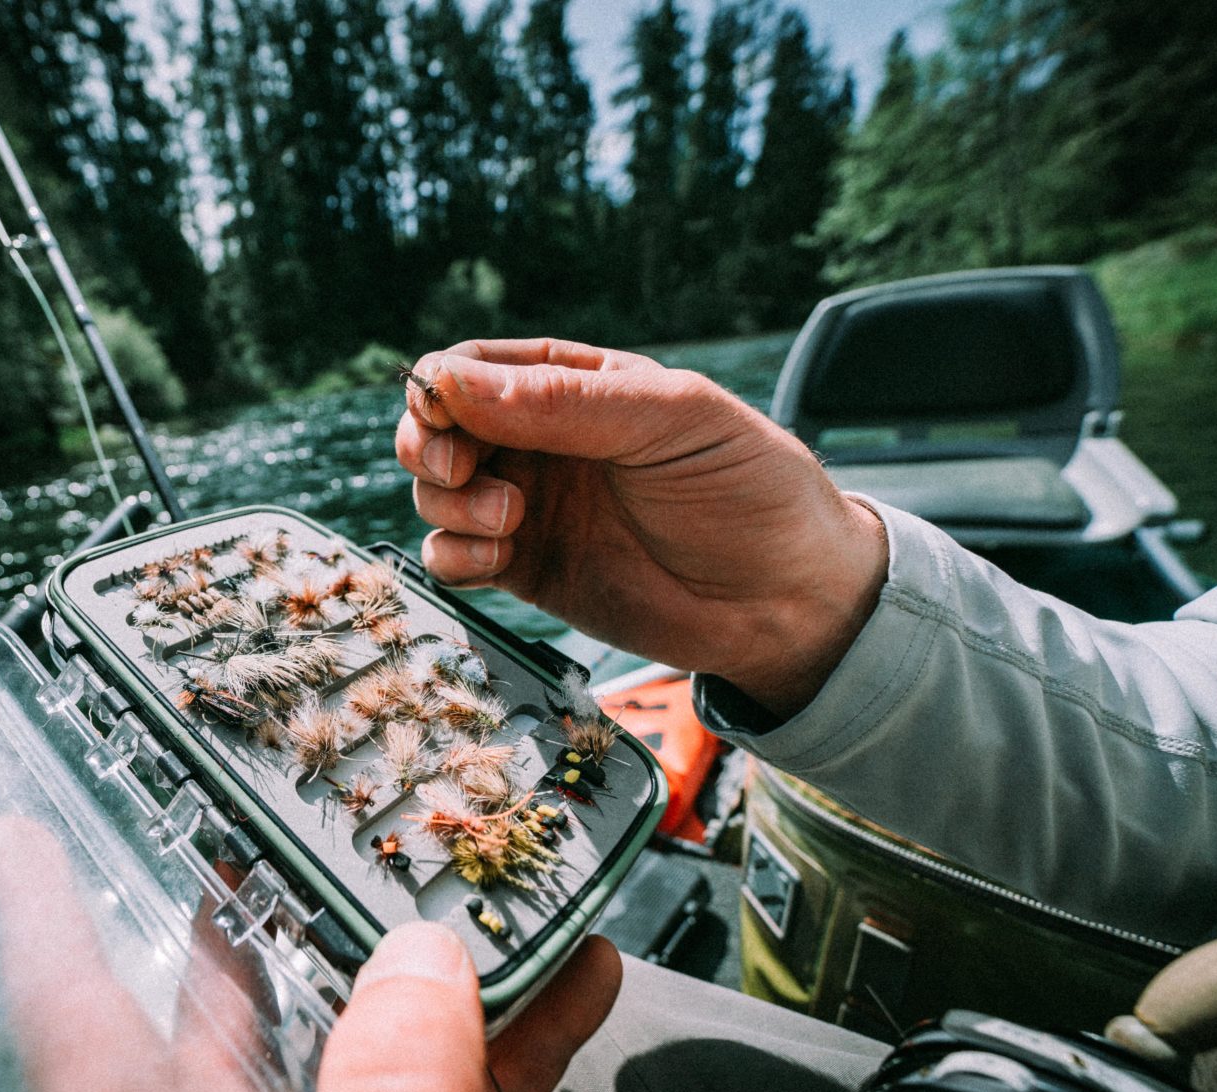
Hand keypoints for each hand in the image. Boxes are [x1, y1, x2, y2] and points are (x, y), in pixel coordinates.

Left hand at [0, 815, 622, 1091]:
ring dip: (414, 973)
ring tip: (449, 871)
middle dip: (251, 924)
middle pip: (223, 1041)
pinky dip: (508, 1054)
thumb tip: (420, 959)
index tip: (19, 835)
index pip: (79, 1048)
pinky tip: (571, 992)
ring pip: (355, 1069)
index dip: (43, 929)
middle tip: (263, 822)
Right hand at [397, 338, 886, 715]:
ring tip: (510, 518)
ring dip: (448, 504)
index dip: (441, 388)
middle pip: (437, 428)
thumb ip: (564, 401)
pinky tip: (499, 559)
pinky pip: (453, 558)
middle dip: (429, 446)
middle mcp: (542, 440)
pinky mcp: (528, 571)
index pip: (473, 366)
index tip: (444, 414)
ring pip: (436, 493)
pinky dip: (454, 557)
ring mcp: (531, 506)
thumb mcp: (669, 421)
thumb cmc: (748, 489)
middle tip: (459, 470)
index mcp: (574, 383)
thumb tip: (454, 383)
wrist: (787, 599)